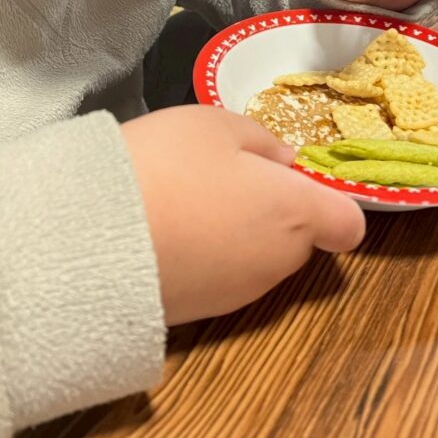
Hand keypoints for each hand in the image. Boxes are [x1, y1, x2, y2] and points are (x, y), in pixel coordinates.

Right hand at [122, 105, 364, 324]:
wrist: (90, 240)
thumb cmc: (166, 166)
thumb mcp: (215, 124)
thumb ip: (262, 140)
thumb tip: (284, 162)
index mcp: (294, 213)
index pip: (347, 223)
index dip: (328, 200)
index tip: (290, 178)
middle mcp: (277, 262)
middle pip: (297, 239)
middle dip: (272, 210)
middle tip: (221, 175)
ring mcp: (237, 294)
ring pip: (256, 258)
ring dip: (236, 232)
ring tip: (183, 200)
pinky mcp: (198, 313)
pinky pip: (218, 277)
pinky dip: (204, 256)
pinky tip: (164, 230)